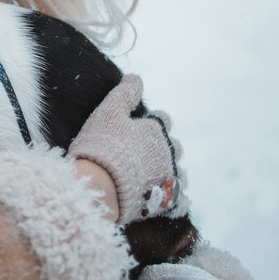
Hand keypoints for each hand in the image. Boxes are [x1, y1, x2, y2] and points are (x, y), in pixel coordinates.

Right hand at [68, 75, 187, 225]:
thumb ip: (125, 93)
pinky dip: (174, 199)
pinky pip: (178, 200)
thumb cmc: (102, 145)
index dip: (149, 122)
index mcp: (155, 129)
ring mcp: (168, 178)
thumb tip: (136, 77)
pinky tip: (162, 198)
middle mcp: (168, 152)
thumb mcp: (109, 112)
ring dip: (168, 171)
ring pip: (177, 171)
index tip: (135, 128)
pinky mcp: (166, 202)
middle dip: (162, 147)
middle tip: (140, 154)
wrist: (100, 186)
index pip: (162, 120)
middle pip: (172, 146)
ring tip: (150, 176)